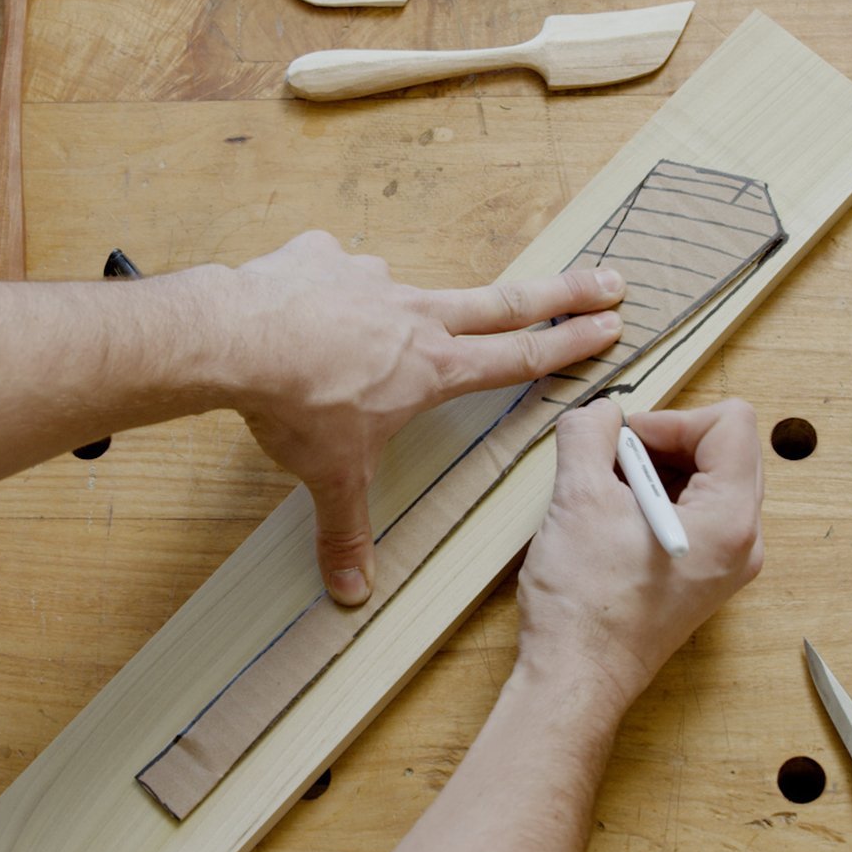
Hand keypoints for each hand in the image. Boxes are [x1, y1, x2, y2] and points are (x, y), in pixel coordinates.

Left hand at [224, 231, 626, 605]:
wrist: (239, 337)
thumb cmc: (297, 407)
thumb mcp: (331, 478)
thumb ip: (346, 531)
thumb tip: (351, 593)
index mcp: (434, 367)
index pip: (518, 358)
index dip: (569, 345)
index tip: (612, 325)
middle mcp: (415, 315)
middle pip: (506, 302)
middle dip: (563, 292)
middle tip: (610, 278)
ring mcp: (372, 279)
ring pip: (407, 290)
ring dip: (399, 307)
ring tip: (359, 338)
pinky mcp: (323, 258)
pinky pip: (332, 271)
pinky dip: (325, 288)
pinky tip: (303, 307)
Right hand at [516, 398, 763, 708]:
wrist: (575, 680)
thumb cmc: (584, 606)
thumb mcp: (578, 498)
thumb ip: (589, 433)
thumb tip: (599, 413)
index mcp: (729, 520)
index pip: (731, 423)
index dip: (670, 418)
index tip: (623, 439)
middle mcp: (742, 542)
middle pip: (725, 450)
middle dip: (664, 443)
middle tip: (612, 460)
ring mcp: (726, 564)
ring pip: (708, 481)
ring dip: (657, 471)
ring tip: (607, 493)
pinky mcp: (703, 580)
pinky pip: (695, 515)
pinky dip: (657, 501)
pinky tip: (614, 521)